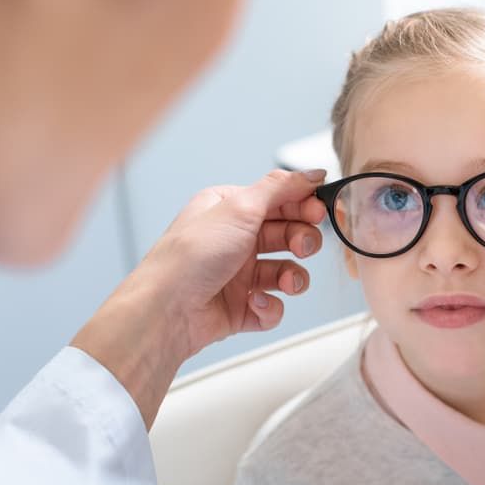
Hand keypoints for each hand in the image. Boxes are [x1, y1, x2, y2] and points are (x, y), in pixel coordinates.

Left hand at [145, 168, 328, 354]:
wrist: (165, 312)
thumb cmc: (190, 257)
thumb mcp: (239, 208)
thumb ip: (281, 187)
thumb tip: (311, 173)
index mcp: (230, 210)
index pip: (278, 200)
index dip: (303, 205)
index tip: (319, 211)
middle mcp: (234, 240)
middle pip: (287, 234)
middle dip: (301, 240)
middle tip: (302, 246)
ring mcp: (238, 275)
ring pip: (286, 272)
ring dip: (292, 277)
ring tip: (285, 282)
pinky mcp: (241, 307)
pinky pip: (273, 306)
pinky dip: (270, 306)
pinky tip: (255, 302)